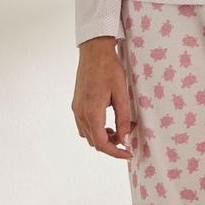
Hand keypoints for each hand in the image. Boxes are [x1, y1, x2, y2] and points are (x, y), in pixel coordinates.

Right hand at [72, 37, 133, 159]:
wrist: (94, 51)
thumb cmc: (110, 69)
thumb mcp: (121, 94)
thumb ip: (123, 119)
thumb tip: (126, 139)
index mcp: (92, 112)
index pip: (102, 143)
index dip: (116, 152)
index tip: (129, 152)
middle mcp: (80, 113)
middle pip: (94, 142)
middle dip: (112, 144)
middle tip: (129, 134)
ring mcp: (76, 109)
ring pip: (88, 135)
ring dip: (103, 137)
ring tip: (120, 128)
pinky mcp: (76, 104)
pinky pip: (84, 125)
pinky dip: (96, 130)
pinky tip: (108, 122)